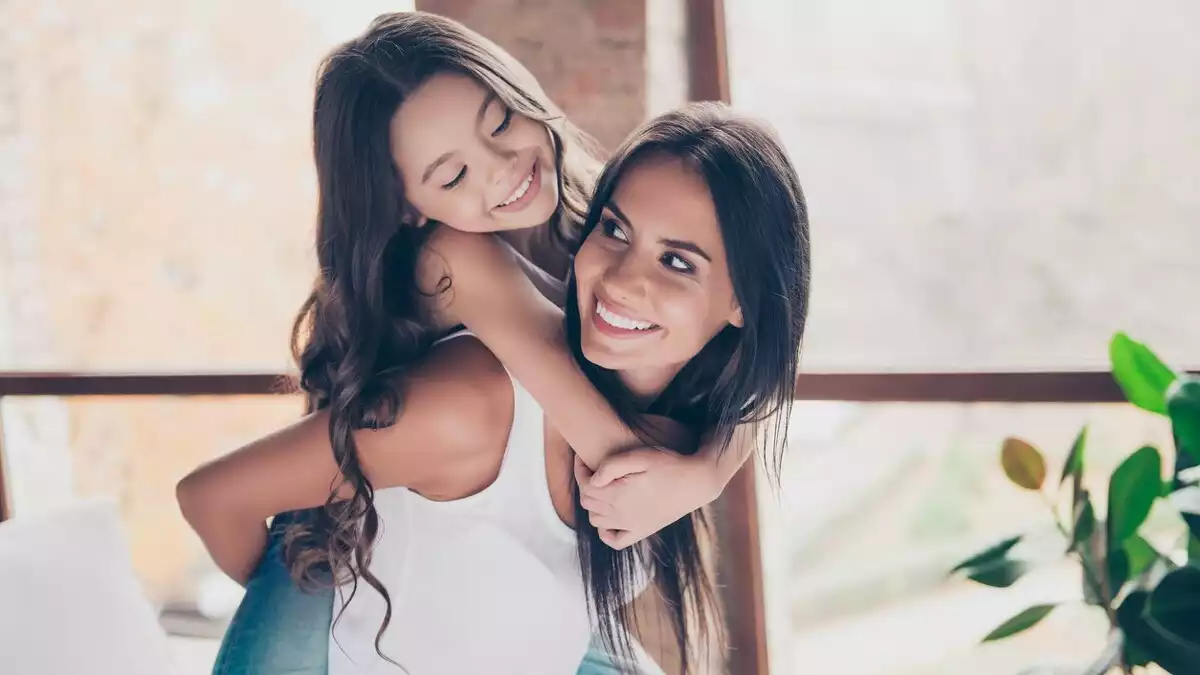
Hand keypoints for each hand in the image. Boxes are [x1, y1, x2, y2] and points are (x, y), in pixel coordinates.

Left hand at [574, 448, 720, 549]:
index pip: (585, 487)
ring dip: (593, 504)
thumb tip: (592, 479)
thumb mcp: (640, 456)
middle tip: (590, 469)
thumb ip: (611, 466)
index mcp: (618, 495)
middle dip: (584, 485)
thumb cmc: (669, 464)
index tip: (582, 458)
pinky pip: (615, 540)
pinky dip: (605, 531)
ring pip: (596, 520)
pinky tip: (608, 517)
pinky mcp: (642, 531)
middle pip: (588, 503)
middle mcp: (621, 515)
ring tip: (601, 486)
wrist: (697, 482)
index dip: (580, 471)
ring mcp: (631, 526)